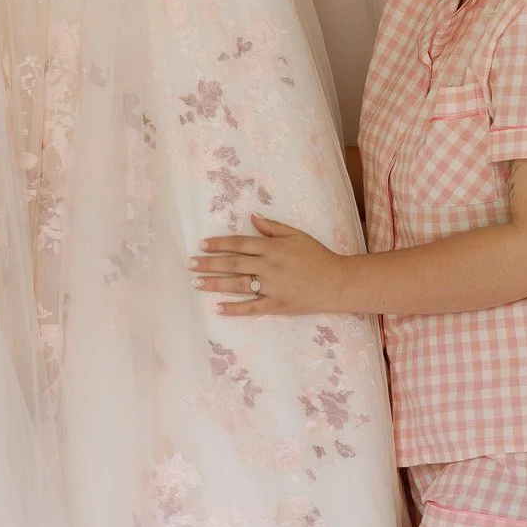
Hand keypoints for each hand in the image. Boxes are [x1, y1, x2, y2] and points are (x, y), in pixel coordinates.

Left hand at [188, 214, 350, 316]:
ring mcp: (272, 287)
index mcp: (273, 248)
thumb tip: (252, 217)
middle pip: (233, 263)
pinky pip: (252, 308)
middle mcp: (269, 266)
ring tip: (197, 283)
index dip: (219, 244)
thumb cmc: (317, 256)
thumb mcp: (297, 235)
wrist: (337, 282)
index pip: (240, 243)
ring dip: (215, 284)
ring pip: (238, 285)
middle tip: (190, 264)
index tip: (202, 245)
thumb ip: (273, 227)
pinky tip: (219, 308)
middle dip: (209, 264)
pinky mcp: (277, 305)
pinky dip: (235, 308)